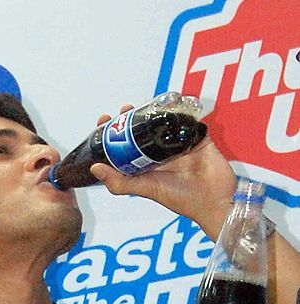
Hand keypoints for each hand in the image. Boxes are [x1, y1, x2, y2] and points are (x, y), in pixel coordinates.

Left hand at [89, 105, 236, 239]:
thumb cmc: (180, 198)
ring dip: (153, 110)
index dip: (113, 132)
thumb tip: (94, 168)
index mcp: (145, 165)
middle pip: (141, 130)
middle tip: (125, 108)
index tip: (105, 120)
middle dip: (131, 117)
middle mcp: (159, 153)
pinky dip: (180, 108)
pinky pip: (187, 119)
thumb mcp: (145, 189)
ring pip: (162, 121)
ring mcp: (178, 144)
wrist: (213, 199)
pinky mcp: (197, 137)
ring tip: (144, 103)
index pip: (124, 145)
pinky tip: (171, 99)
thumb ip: (120, 182)